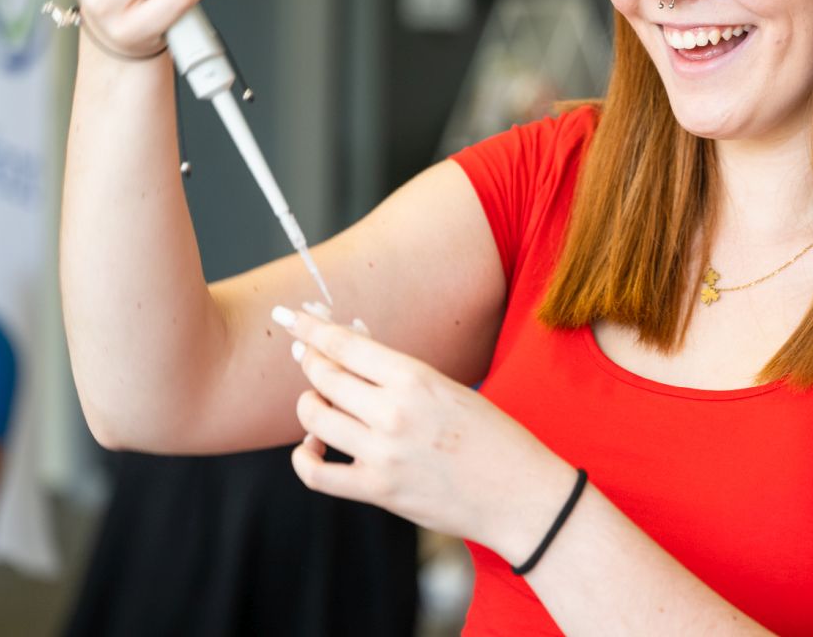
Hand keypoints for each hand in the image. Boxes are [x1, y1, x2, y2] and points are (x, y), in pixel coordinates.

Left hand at [275, 306, 578, 561]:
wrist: (520, 494)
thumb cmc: (492, 437)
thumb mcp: (450, 389)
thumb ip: (401, 375)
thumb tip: (350, 352)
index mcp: (416, 378)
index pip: (346, 345)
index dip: (311, 329)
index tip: (293, 318)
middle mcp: (394, 412)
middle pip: (325, 376)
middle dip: (310, 362)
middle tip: (308, 358)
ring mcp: (382, 454)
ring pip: (314, 417)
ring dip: (309, 404)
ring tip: (319, 403)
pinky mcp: (378, 491)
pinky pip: (316, 473)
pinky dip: (304, 457)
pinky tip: (313, 446)